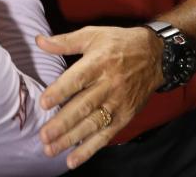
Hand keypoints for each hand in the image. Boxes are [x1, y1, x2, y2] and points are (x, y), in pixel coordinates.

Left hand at [36, 26, 163, 169]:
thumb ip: (64, 41)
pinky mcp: (125, 116)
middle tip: (44, 135)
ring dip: (71, 139)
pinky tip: (72, 160)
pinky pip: (105, 135)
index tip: (44, 102)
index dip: (60, 91)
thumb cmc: (119, 43)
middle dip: (63, 123)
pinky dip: (89, 149)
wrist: (156, 55)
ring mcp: (118, 103)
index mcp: (98, 63)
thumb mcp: (93, 35)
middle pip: (84, 106)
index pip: (77, 79)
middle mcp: (108, 85)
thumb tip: (39, 41)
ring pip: (92, 124)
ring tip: (51, 149)